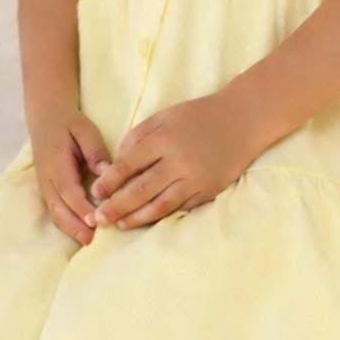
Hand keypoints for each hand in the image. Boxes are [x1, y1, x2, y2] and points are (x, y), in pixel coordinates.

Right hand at [29, 109, 113, 246]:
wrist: (46, 117)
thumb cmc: (69, 123)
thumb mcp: (85, 130)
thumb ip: (95, 151)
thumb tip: (107, 172)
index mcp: (56, 163)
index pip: (69, 190)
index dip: (81, 208)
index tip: (95, 221)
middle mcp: (46, 178)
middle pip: (58, 207)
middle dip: (74, 226)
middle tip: (91, 241)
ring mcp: (44, 185)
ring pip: (54, 212)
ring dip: (68, 228)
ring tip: (87, 241)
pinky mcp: (47, 188)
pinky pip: (54, 209)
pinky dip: (64, 223)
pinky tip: (78, 232)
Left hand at [89, 91, 255, 229]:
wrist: (243, 120)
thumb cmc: (199, 115)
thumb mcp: (164, 116)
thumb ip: (138, 136)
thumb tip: (116, 162)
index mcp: (163, 140)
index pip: (128, 165)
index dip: (109, 181)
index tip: (95, 193)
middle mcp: (178, 162)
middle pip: (140, 190)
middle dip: (117, 206)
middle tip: (99, 218)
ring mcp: (195, 179)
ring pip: (160, 205)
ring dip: (136, 218)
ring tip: (119, 224)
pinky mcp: (208, 191)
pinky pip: (180, 208)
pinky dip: (161, 216)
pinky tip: (147, 221)